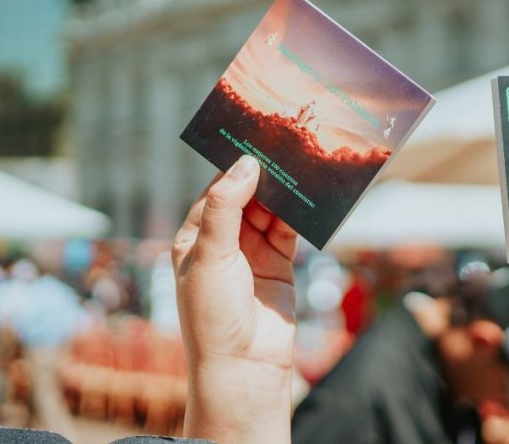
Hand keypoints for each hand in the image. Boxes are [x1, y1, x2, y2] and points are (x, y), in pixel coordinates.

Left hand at [171, 155, 298, 442]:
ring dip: (285, 192)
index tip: (257, 141)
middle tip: (288, 147)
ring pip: (271, 211)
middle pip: (247, 196)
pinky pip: (291, 230)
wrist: (244, 366)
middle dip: (265, 176)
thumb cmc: (213, 315)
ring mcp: (253, 254)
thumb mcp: (210, 255)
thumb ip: (225, 207)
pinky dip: (301, 214)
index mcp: (195, 238)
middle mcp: (223, 243)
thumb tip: (245, 165)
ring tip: (304, 165)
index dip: (236, 167)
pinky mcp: (280, 265)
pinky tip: (313, 196)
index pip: (216, 191)